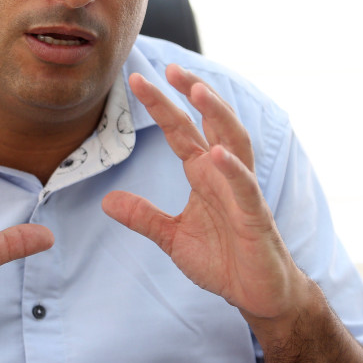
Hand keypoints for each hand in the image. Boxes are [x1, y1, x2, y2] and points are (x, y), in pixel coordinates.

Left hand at [102, 64, 305, 321]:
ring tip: (197, 92)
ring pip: (233, 142)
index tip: (136, 80)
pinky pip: (245, 188)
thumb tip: (106, 202)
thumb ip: (143, 216)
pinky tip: (217, 153)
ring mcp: (241, 192)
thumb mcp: (171, 236)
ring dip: (217, 116)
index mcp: (202, 173)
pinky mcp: (255, 217)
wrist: (256, 294)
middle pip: (209, 123)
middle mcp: (222, 173)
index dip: (160, 105)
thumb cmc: (221, 259)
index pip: (179, 130)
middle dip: (192, 94)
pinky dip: (232, 169)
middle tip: (170, 68)